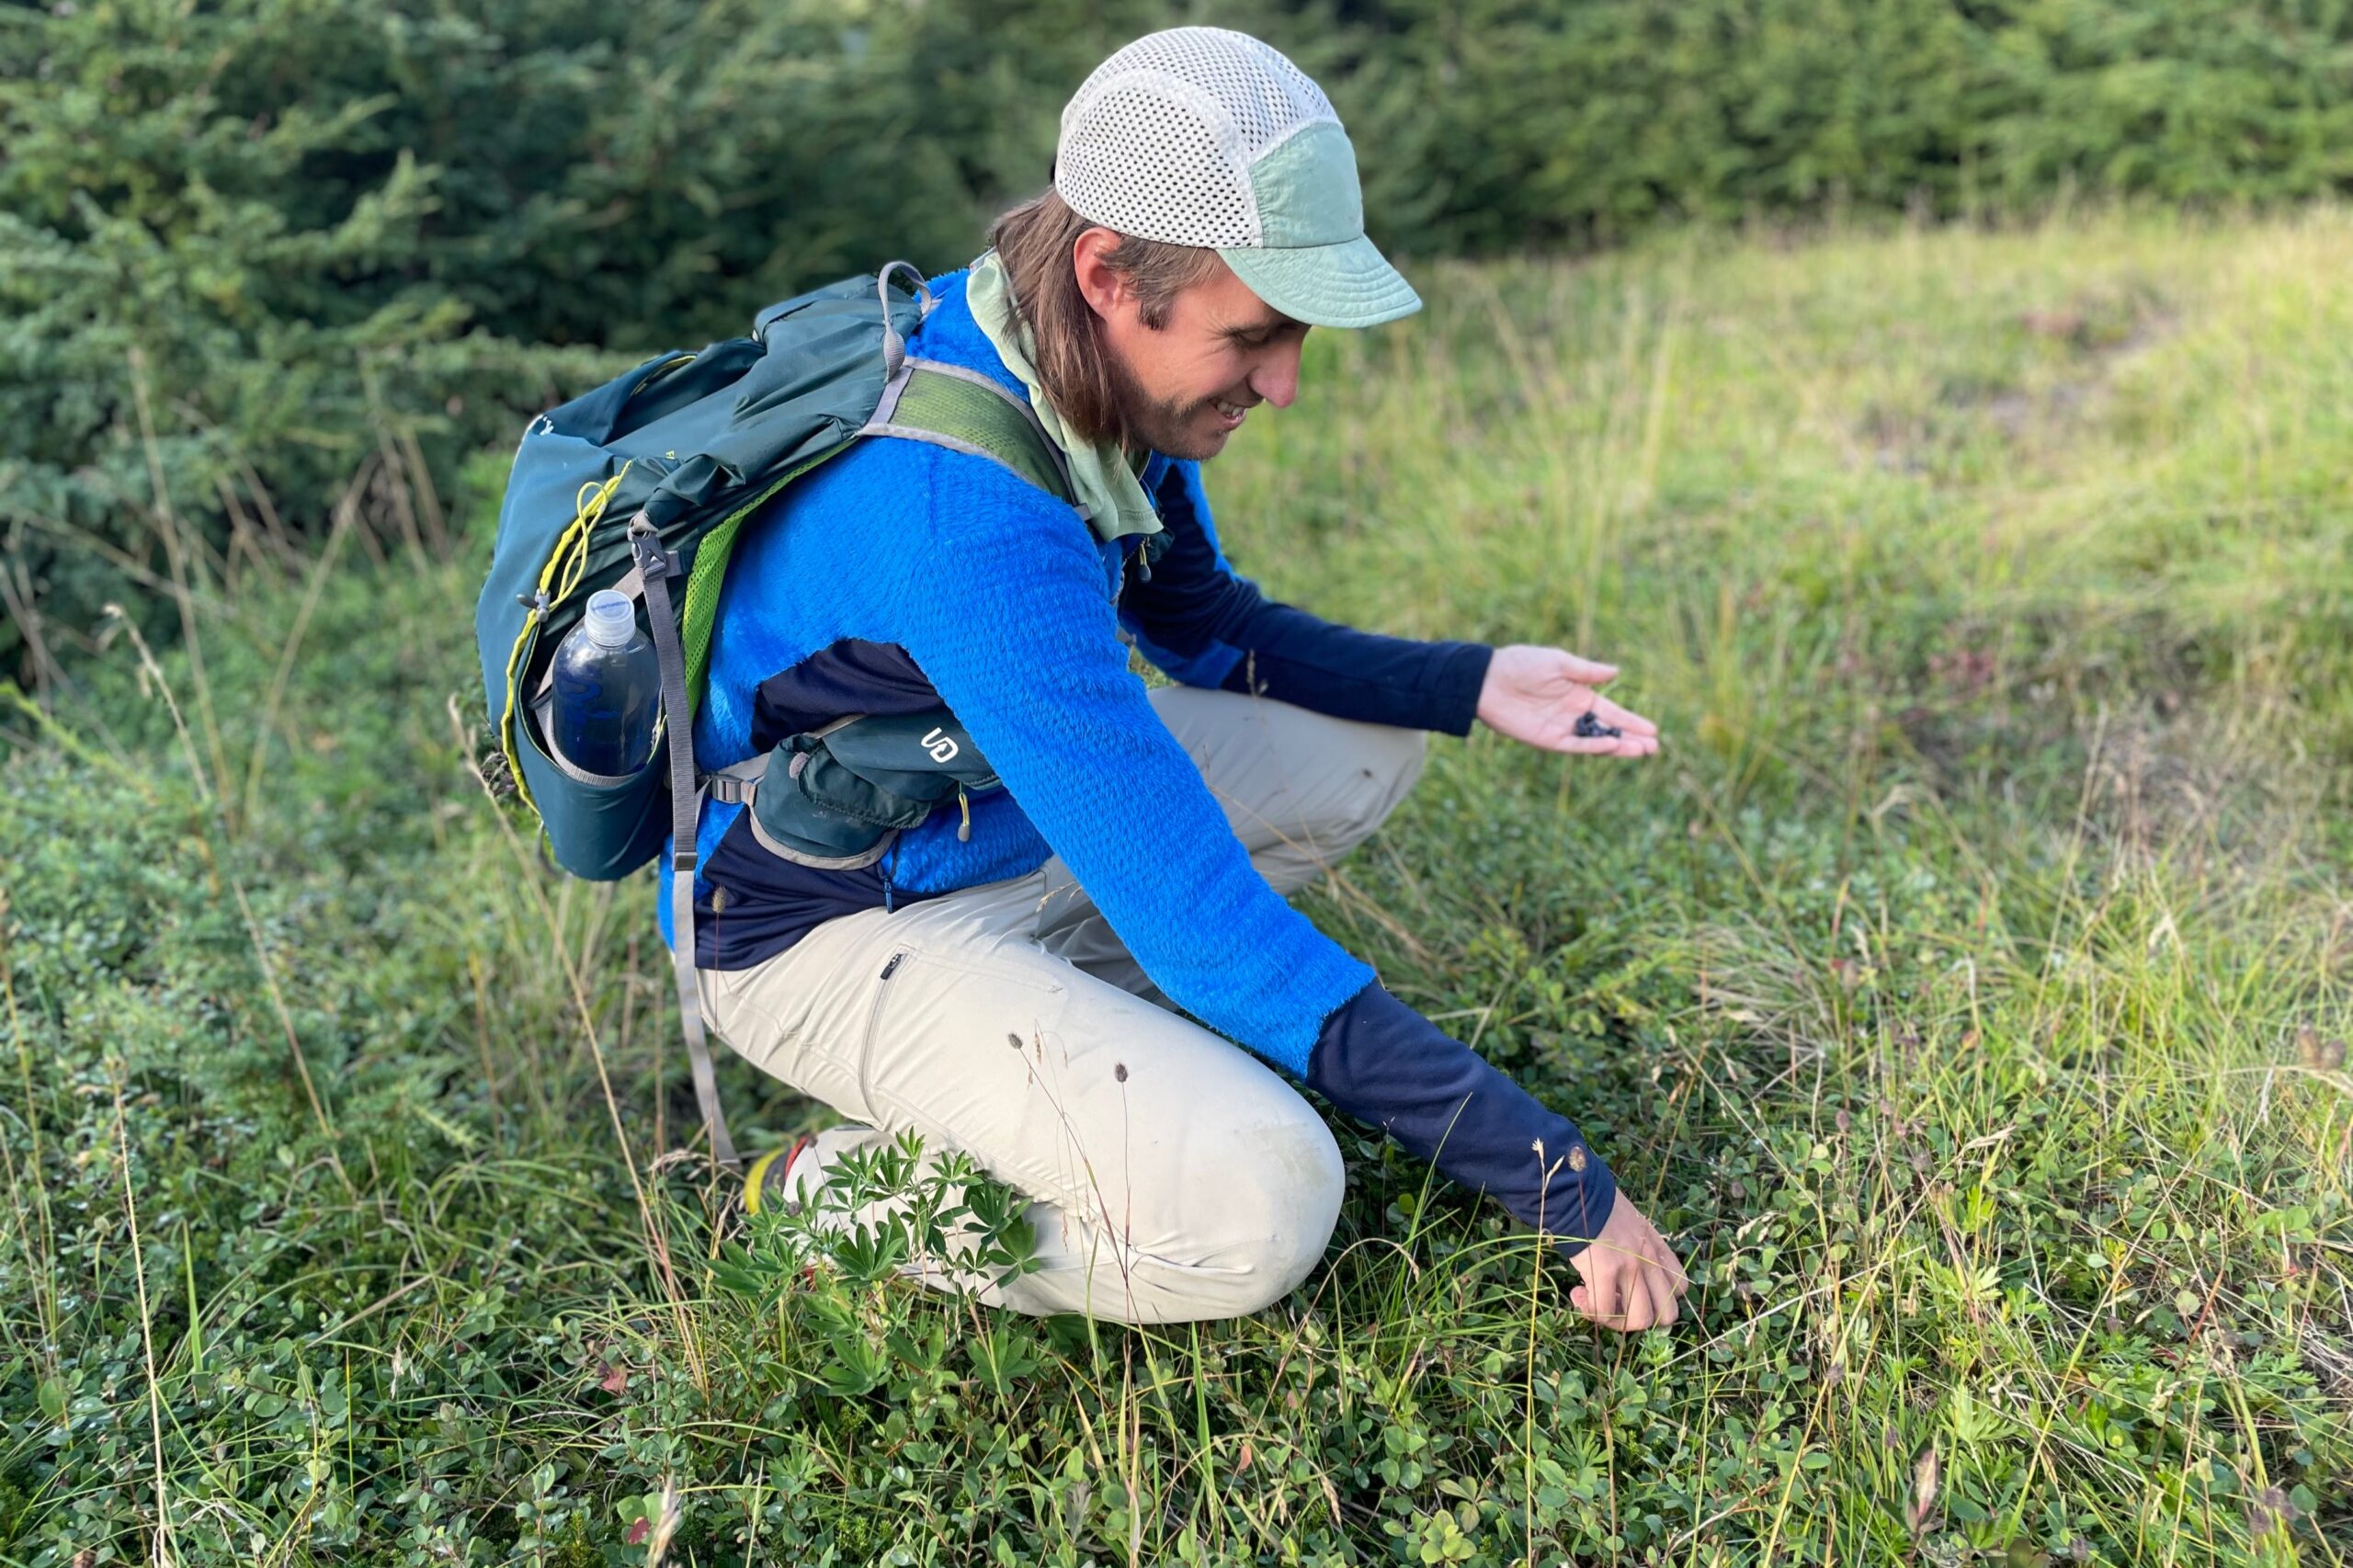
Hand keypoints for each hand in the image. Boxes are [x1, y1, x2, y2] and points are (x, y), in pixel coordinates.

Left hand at [1475, 645, 1658, 757]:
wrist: (1488, 679)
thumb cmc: (1522, 664)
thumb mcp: (1559, 662)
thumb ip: (1586, 671)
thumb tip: (1616, 672)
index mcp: (1578, 694)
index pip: (1611, 711)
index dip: (1631, 721)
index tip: (1653, 730)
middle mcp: (1572, 714)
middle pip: (1607, 730)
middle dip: (1630, 738)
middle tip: (1654, 747)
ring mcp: (1560, 728)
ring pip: (1594, 742)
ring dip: (1617, 747)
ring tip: (1641, 751)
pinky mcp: (1545, 739)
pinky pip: (1573, 745)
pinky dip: (1592, 747)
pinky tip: (1611, 745)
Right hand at [1568, 1191, 1688, 1331]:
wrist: (1574, 1192)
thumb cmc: (1595, 1207)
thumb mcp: (1629, 1225)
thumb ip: (1636, 1249)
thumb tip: (1622, 1280)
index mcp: (1657, 1247)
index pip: (1680, 1288)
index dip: (1657, 1300)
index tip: (1632, 1292)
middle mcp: (1650, 1259)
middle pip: (1668, 1314)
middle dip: (1640, 1317)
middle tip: (1616, 1304)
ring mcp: (1631, 1266)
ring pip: (1640, 1320)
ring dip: (1616, 1320)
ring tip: (1594, 1304)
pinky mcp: (1606, 1271)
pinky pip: (1605, 1311)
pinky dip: (1590, 1311)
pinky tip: (1576, 1294)